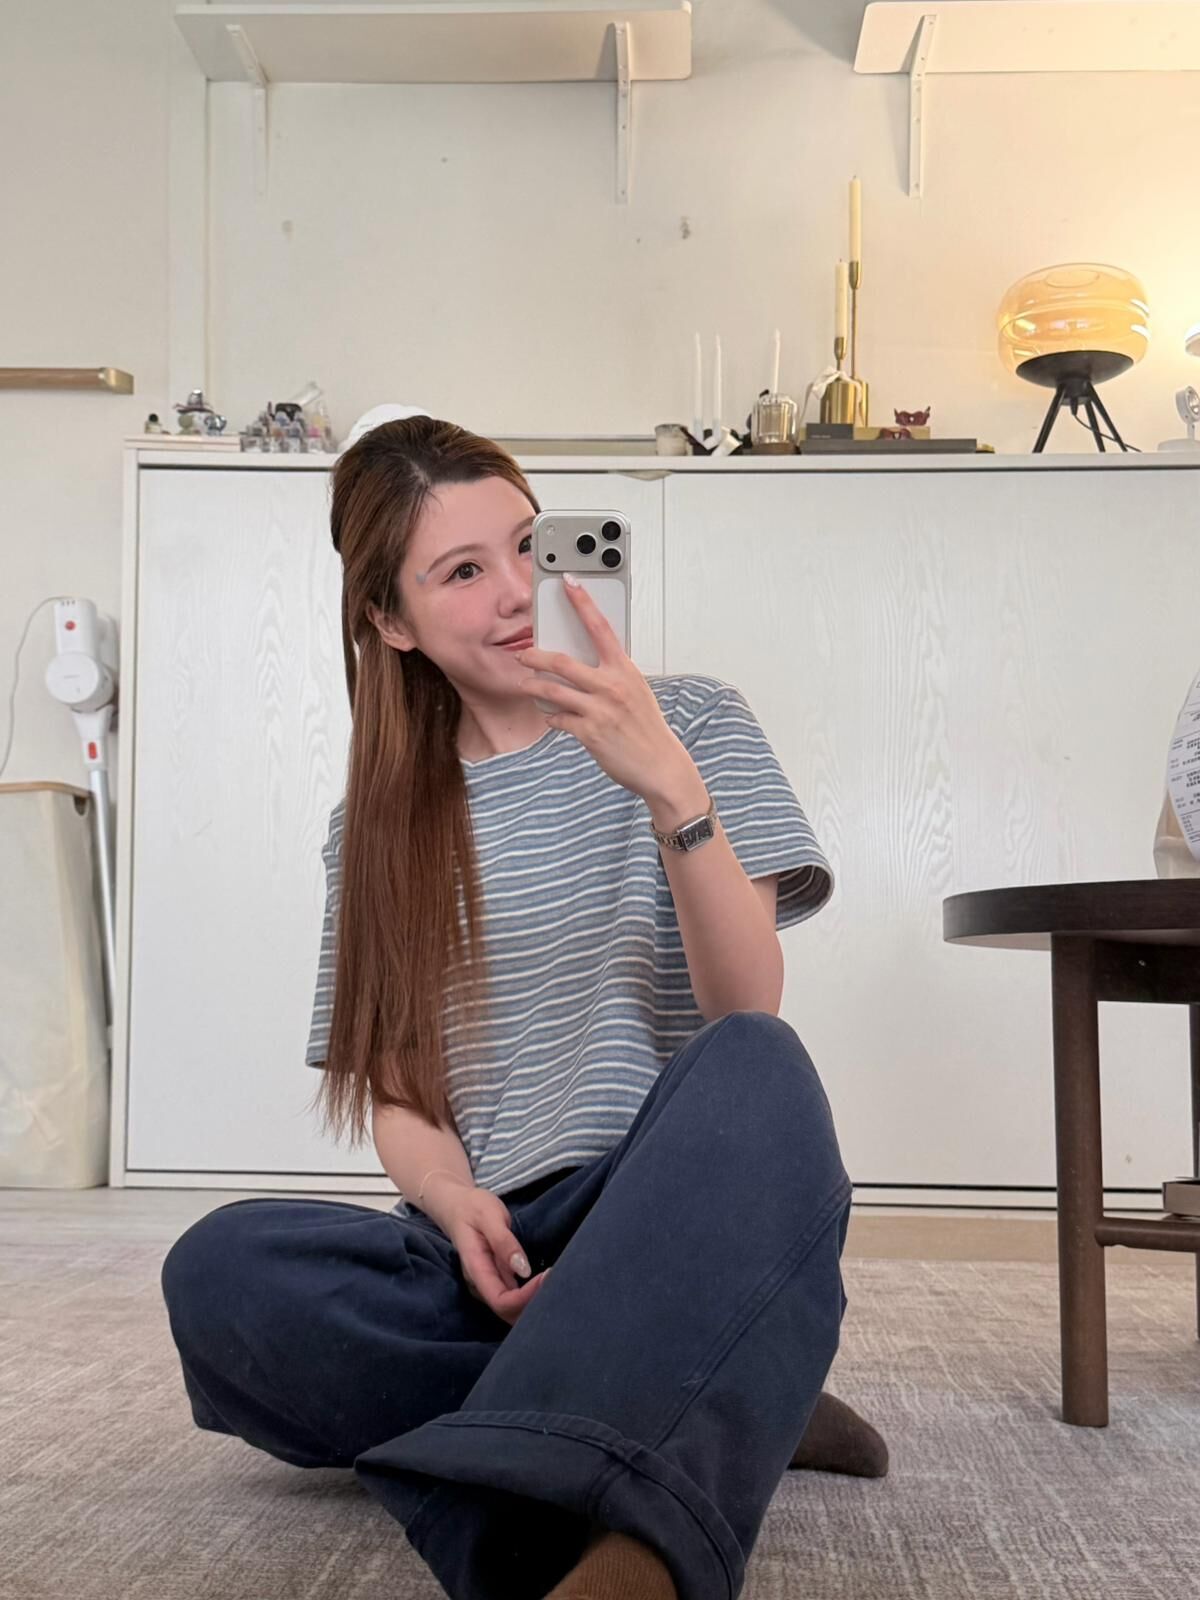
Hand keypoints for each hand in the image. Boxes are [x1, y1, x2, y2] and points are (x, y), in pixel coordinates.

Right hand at [425, 1175, 551, 1326]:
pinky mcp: (496, 1279)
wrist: (457, 1205)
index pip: (501, 1301)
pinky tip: (546, 1284)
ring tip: (556, 1283)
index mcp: (476, 1269)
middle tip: (558, 1282)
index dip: (526, 1297)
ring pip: (511, 1310)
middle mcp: (480, 1284)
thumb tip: (524, 1270)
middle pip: (508, 1313)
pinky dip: (531, 1297)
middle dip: (533, 1306)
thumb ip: (504, 1242)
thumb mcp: (488, 1215)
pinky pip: (513, 1298)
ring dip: (533, 1304)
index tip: (548, 1276)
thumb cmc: (472, 1207)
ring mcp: (488, 1284)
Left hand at [512, 579, 691, 799]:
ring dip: (534, 686)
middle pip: (562, 662)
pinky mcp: (589, 733)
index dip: (583, 603)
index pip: (601, 627)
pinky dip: (551, 716)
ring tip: (525, 684)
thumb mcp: (636, 691)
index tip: (569, 584)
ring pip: (553, 690)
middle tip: (524, 655)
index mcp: (625, 670)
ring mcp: (600, 710)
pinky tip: (551, 716)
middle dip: (536, 657)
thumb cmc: (647, 727)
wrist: (659, 764)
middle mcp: (612, 686)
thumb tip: (585, 662)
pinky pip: (558, 719)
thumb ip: (613, 674)